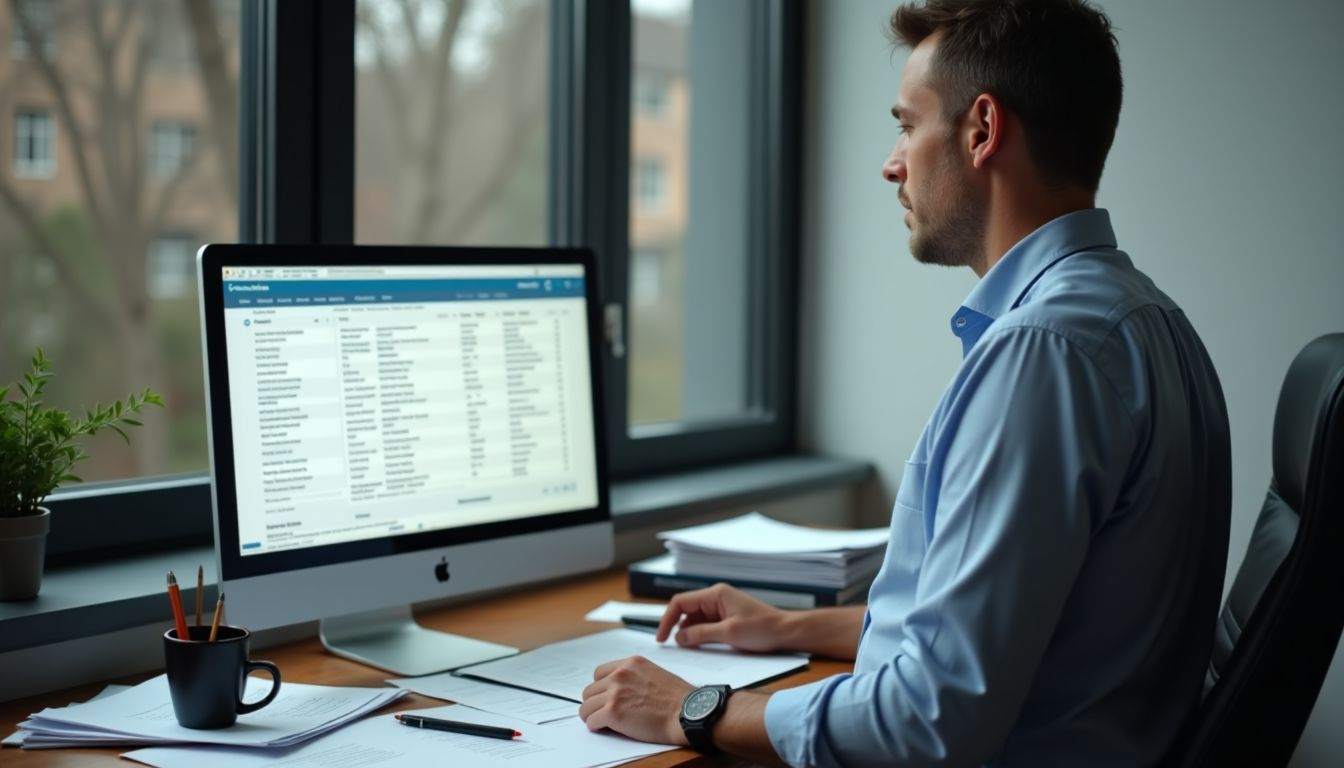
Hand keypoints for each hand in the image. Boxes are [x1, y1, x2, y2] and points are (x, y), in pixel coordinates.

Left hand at [579, 655, 692, 744]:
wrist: (688, 712)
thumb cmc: (678, 699)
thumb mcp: (655, 674)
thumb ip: (635, 677)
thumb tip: (622, 689)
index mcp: (631, 663)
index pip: (599, 673)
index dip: (601, 688)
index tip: (605, 697)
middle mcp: (620, 674)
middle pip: (590, 690)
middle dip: (595, 703)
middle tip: (602, 713)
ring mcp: (615, 692)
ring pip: (586, 706)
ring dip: (593, 715)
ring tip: (602, 722)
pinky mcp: (612, 712)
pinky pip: (591, 721)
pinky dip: (596, 727)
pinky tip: (605, 729)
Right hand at [656, 583, 788, 650]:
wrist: (786, 632)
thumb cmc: (762, 629)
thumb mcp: (728, 633)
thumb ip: (700, 634)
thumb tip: (678, 638)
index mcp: (715, 594)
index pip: (680, 602)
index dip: (667, 620)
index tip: (661, 638)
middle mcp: (716, 597)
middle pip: (686, 610)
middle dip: (677, 627)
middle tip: (671, 647)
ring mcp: (722, 607)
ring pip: (695, 619)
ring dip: (689, 633)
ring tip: (687, 649)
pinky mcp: (727, 618)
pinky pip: (706, 625)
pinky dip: (700, 635)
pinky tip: (700, 646)